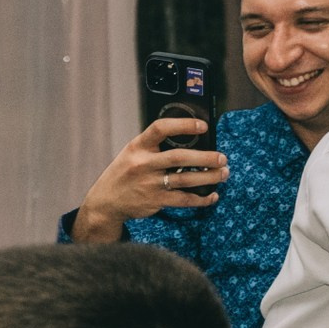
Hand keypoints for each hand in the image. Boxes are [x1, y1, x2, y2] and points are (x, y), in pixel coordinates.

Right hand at [71, 115, 228, 240]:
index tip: (202, 126)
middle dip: (206, 157)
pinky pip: (184, 200)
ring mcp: (149, 184)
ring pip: (186, 179)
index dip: (184, 125)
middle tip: (222, 158)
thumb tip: (190, 141)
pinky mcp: (155, 201)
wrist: (105, 202)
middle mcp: (143, 164)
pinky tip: (211, 196)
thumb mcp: (131, 154)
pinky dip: (201, 199)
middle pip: (180, 157)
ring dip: (209, 177)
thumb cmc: (123, 174)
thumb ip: (154, 147)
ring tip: (223, 174)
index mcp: (137, 147)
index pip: (160, 129)